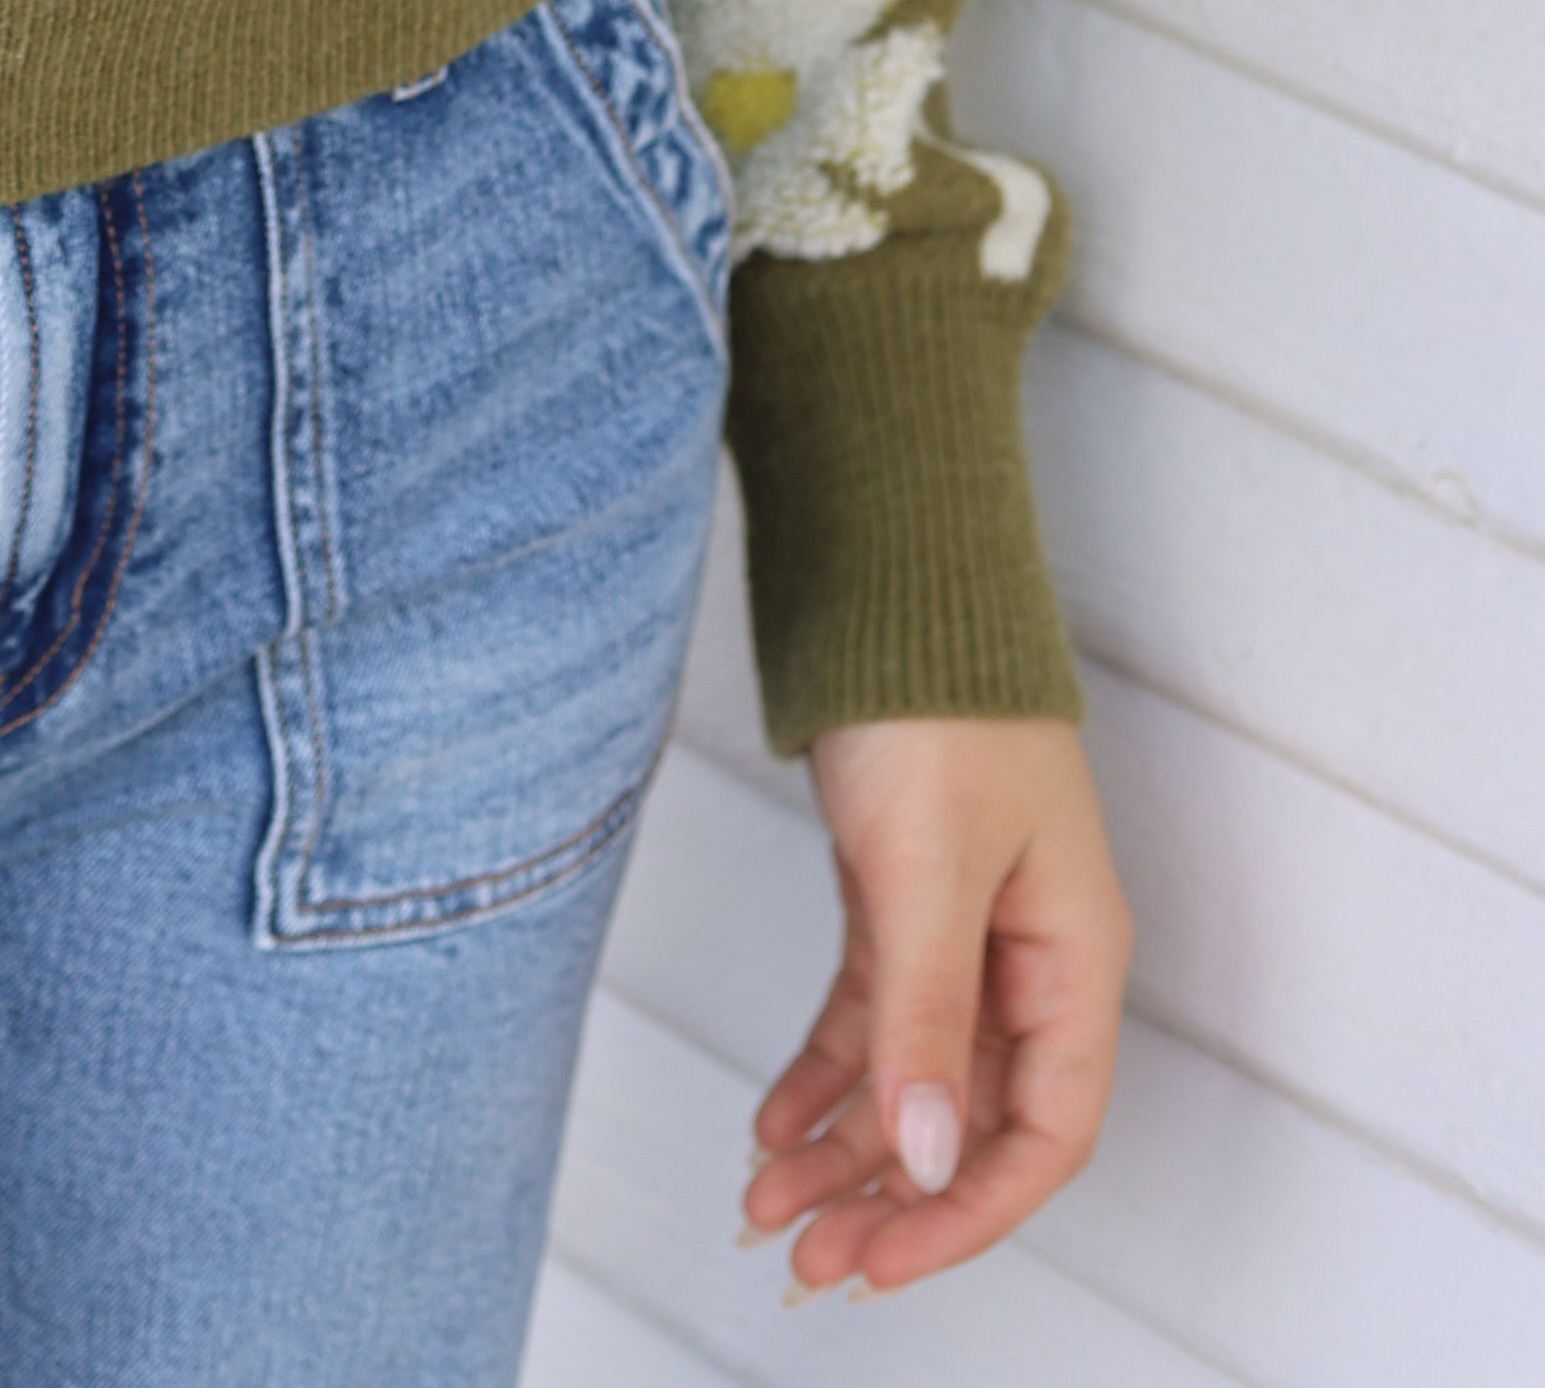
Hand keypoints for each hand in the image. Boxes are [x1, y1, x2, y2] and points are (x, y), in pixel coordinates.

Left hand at [744, 716, 1128, 1293]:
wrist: (892, 580)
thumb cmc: (936, 702)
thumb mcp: (927, 867)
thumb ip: (924, 1016)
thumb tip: (926, 1160)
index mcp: (1072, 958)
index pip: (1045, 1132)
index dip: (969, 1210)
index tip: (884, 1259)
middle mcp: (1029, 959)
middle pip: (970, 1121)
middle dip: (890, 1200)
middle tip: (804, 1259)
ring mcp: (966, 932)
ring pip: (911, 1079)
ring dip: (845, 1151)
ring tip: (767, 1206)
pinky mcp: (903, 901)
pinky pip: (871, 1020)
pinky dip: (824, 1075)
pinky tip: (774, 1122)